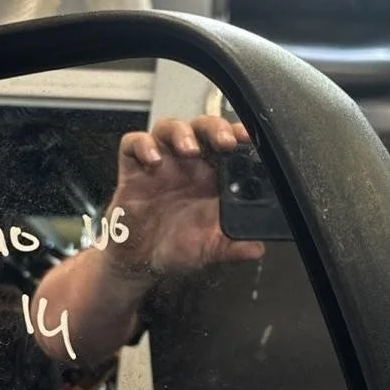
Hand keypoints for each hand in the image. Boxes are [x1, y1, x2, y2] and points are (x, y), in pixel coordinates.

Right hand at [105, 117, 265, 278]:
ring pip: (170, 128)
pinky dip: (142, 145)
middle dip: (215, 128)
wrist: (142, 261)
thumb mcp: (210, 250)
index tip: (249, 139)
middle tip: (225, 142)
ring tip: (189, 149)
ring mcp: (161, 163)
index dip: (239, 135)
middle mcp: (188, 164)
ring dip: (181, 132)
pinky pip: (133, 143)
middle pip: (203, 128)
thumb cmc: (179, 248)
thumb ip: (233, 247)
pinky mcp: (134, 168)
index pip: (229, 143)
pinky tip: (152, 160)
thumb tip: (256, 249)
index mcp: (213, 176)